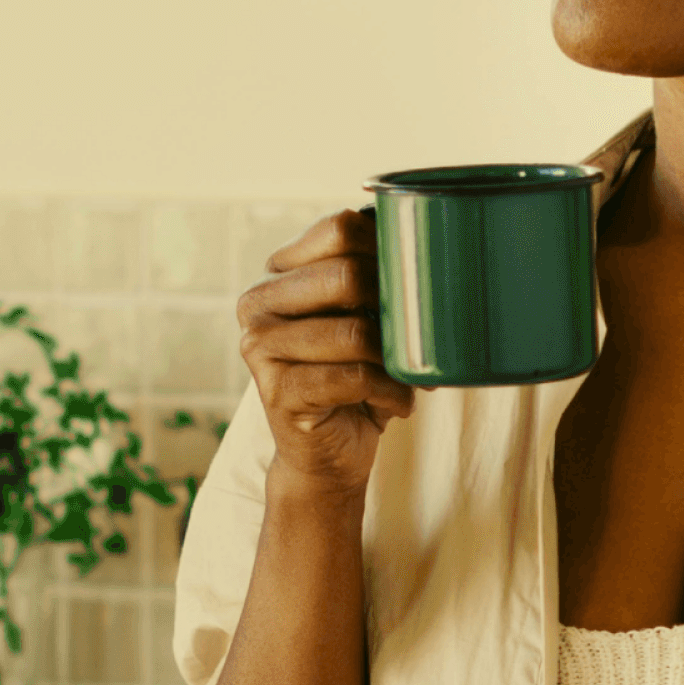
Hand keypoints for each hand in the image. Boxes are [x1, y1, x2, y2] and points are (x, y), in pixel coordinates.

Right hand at [236, 210, 411, 498]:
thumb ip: (376, 278)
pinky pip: (353, 378)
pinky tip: (399, 403)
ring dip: (398, 360)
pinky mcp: (276, 392)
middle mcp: (258, 304)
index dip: (388, 247)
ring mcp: (260, 348)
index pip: (338, 229)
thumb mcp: (364, 320)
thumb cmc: (354, 379)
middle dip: (396, 304)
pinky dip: (390, 392)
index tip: (417, 279)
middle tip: (420, 334)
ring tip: (412, 377)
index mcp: (279, 274)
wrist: (327, 455)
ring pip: (353, 332)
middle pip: (346, 274)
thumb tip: (425, 237)